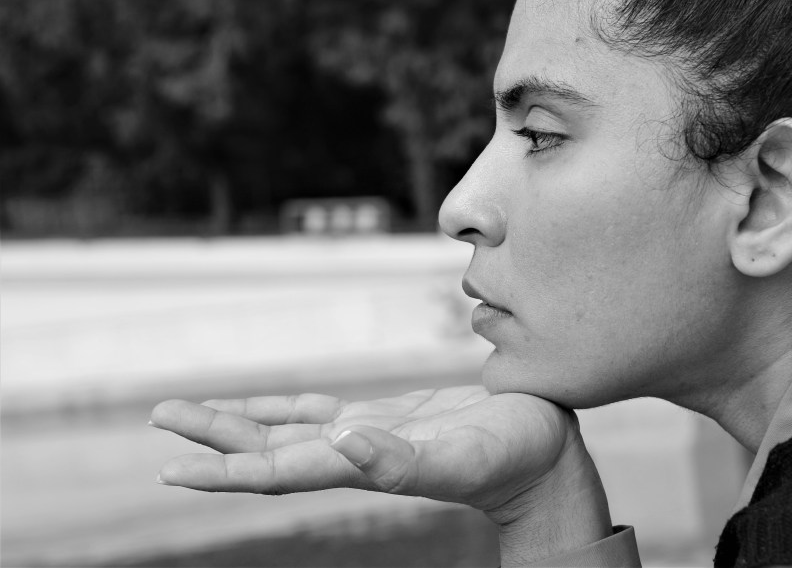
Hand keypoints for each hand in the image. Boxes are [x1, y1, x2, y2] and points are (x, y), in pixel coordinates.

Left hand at [152, 386, 572, 512]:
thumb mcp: (463, 456)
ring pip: (287, 429)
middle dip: (214, 436)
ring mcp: (367, 436)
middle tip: (161, 417)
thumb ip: (404, 459)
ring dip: (239, 421)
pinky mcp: (387, 418)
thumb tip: (341, 443)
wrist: (543, 452)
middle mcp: (353, 455)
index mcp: (362, 467)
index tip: (172, 468)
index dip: (225, 469)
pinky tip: (269, 404)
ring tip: (189, 411)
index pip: (278, 471)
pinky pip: (322, 410)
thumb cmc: (515, 455)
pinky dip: (287, 406)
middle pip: (268, 448)